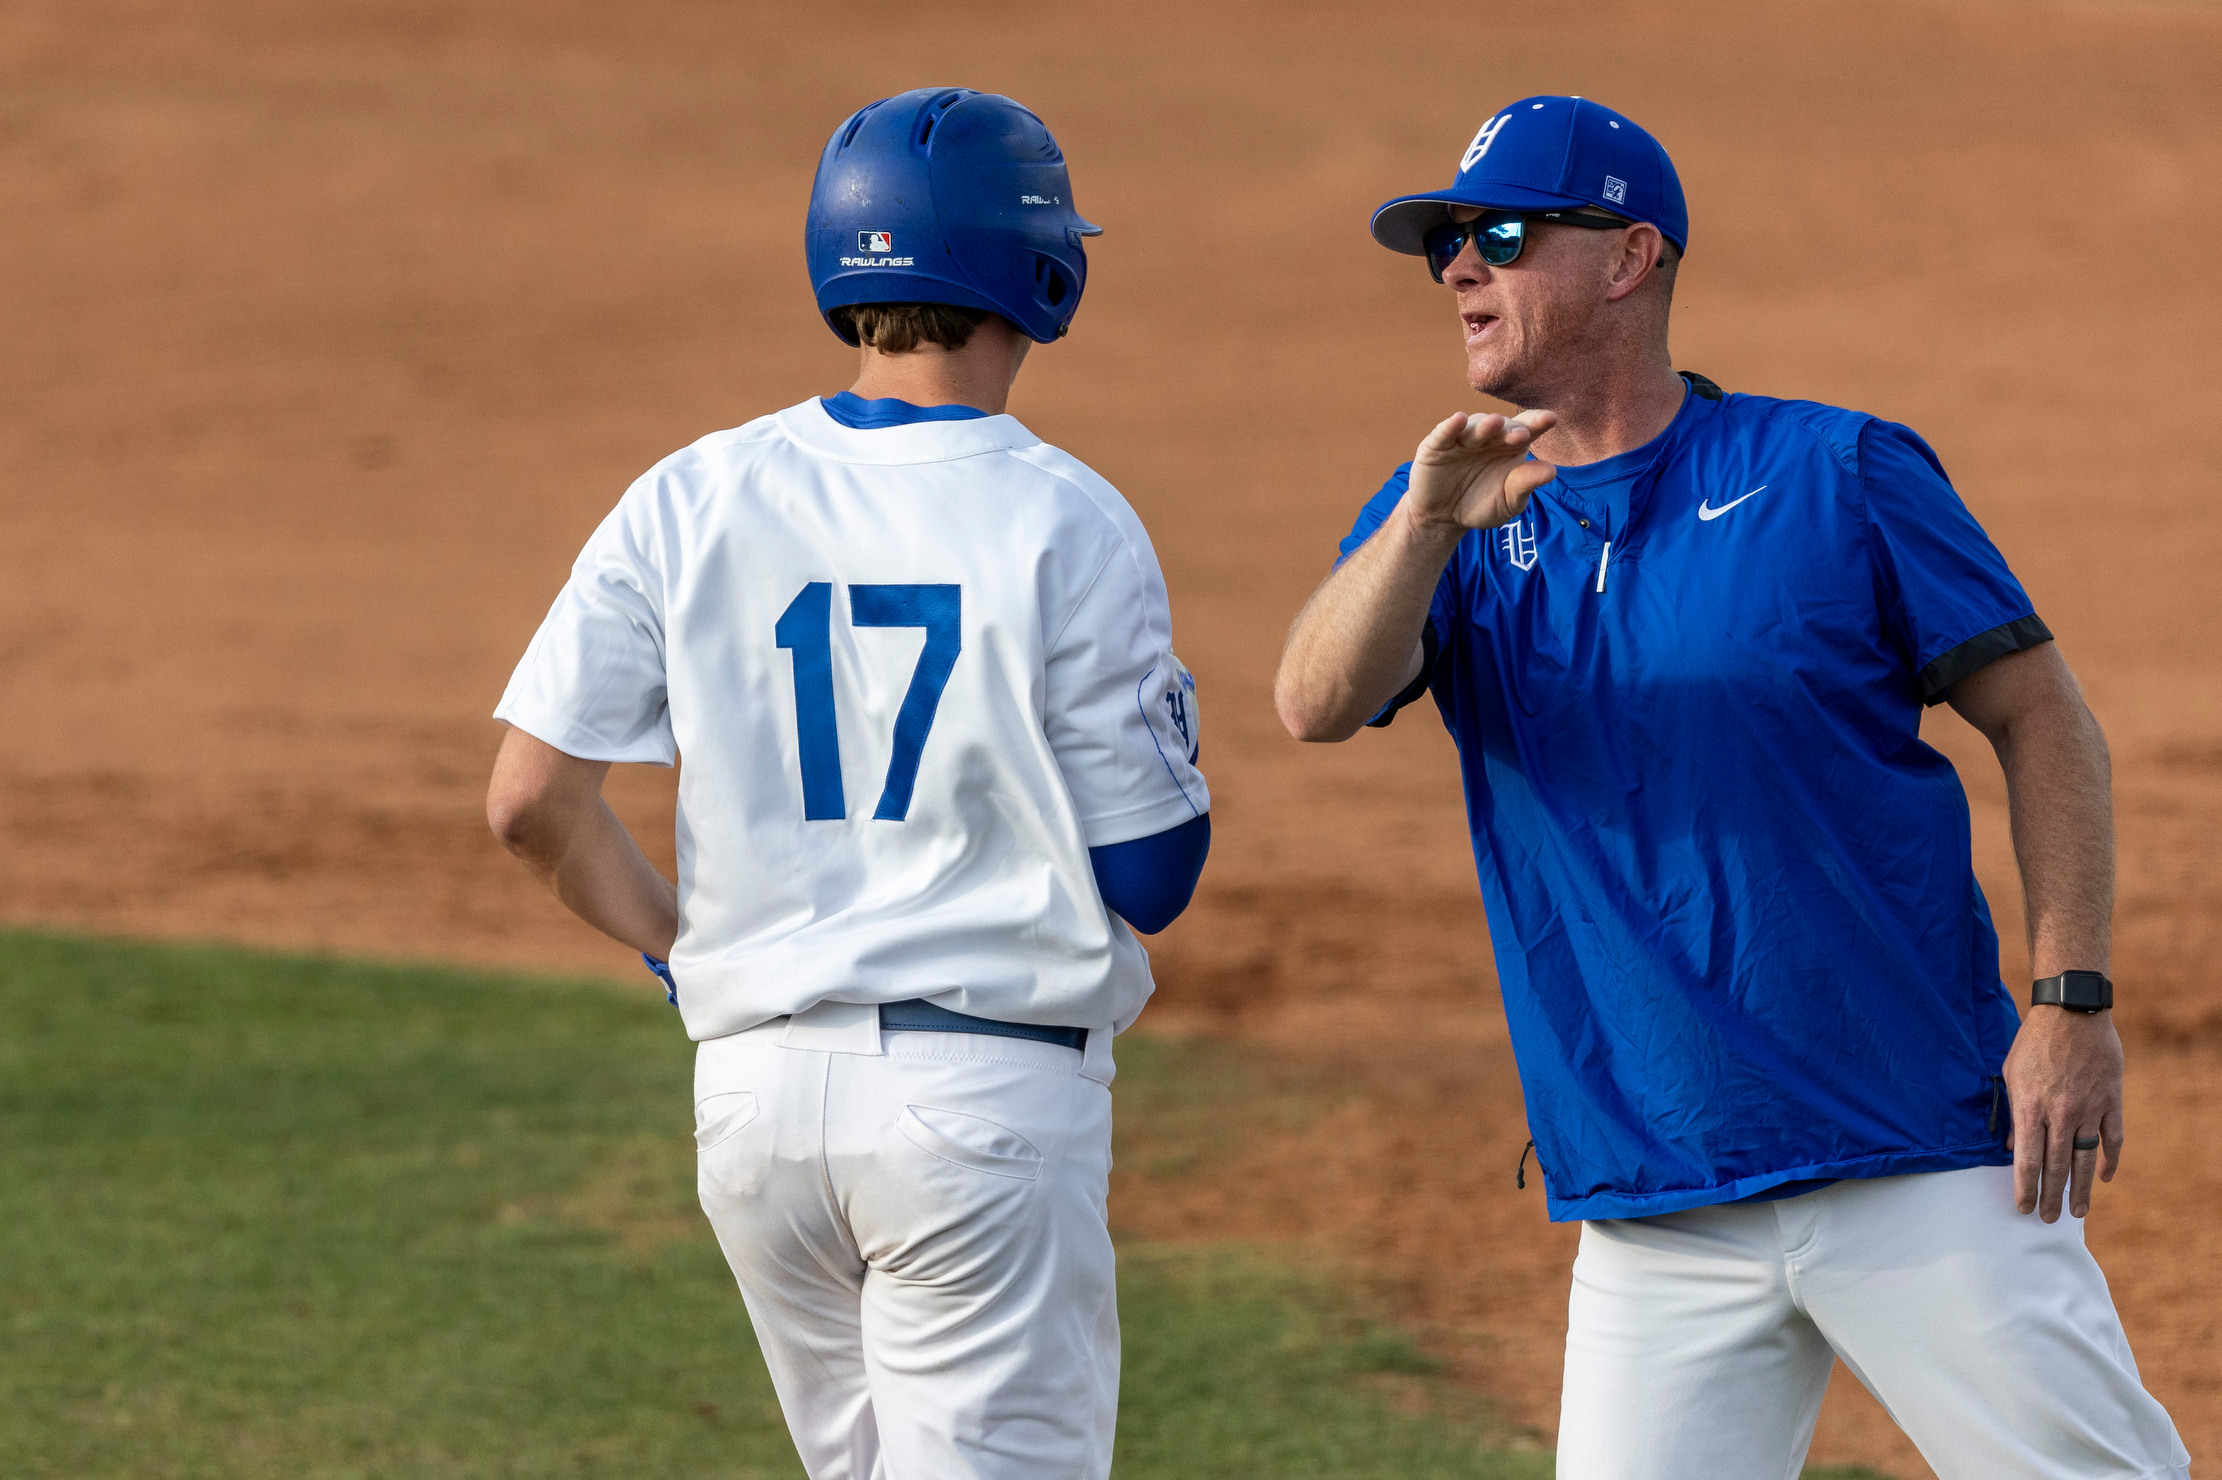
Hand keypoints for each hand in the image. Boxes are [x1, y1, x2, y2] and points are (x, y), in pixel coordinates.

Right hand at [1405, 409, 1558, 534]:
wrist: (1442, 518)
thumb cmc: (1481, 505)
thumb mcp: (1508, 502)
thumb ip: (1526, 485)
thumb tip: (1552, 470)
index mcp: (1511, 446)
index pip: (1527, 429)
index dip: (1537, 421)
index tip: (1550, 419)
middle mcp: (1488, 437)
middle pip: (1502, 426)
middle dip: (1511, 429)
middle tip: (1521, 435)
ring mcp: (1462, 439)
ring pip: (1475, 427)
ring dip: (1485, 425)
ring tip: (1495, 424)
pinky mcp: (1437, 445)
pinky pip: (1444, 433)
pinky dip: (1450, 426)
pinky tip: (1459, 420)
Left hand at [2003, 1005, 2124, 1220]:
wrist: (2073, 1014)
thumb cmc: (2034, 1042)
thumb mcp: (2011, 1074)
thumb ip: (2013, 1113)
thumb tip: (2012, 1147)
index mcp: (2031, 1108)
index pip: (2027, 1160)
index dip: (2025, 1187)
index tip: (2022, 1207)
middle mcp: (2061, 1115)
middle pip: (2056, 1166)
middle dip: (2050, 1196)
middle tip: (2047, 1220)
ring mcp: (2089, 1110)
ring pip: (2086, 1160)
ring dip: (2081, 1189)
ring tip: (2077, 1212)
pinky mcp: (2111, 1102)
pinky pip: (2113, 1139)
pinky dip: (2110, 1160)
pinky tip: (2105, 1177)